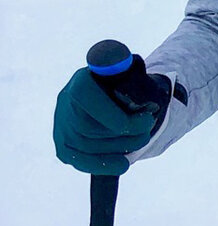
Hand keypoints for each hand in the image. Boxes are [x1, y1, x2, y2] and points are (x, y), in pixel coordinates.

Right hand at [54, 61, 168, 174]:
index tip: (146, 119)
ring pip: (85, 145)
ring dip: (119, 147)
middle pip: (87, 127)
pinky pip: (79, 160)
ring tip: (141, 140)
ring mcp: (61, 125)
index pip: (87, 98)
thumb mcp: (131, 71)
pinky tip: (123, 164)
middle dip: (124, 133)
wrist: (117, 100)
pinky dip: (103, 164)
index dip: (117, 115)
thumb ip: (126, 67)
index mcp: (80, 80)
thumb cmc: (127, 86)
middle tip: (147, 130)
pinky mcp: (63, 145)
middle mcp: (64, 102)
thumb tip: (119, 61)